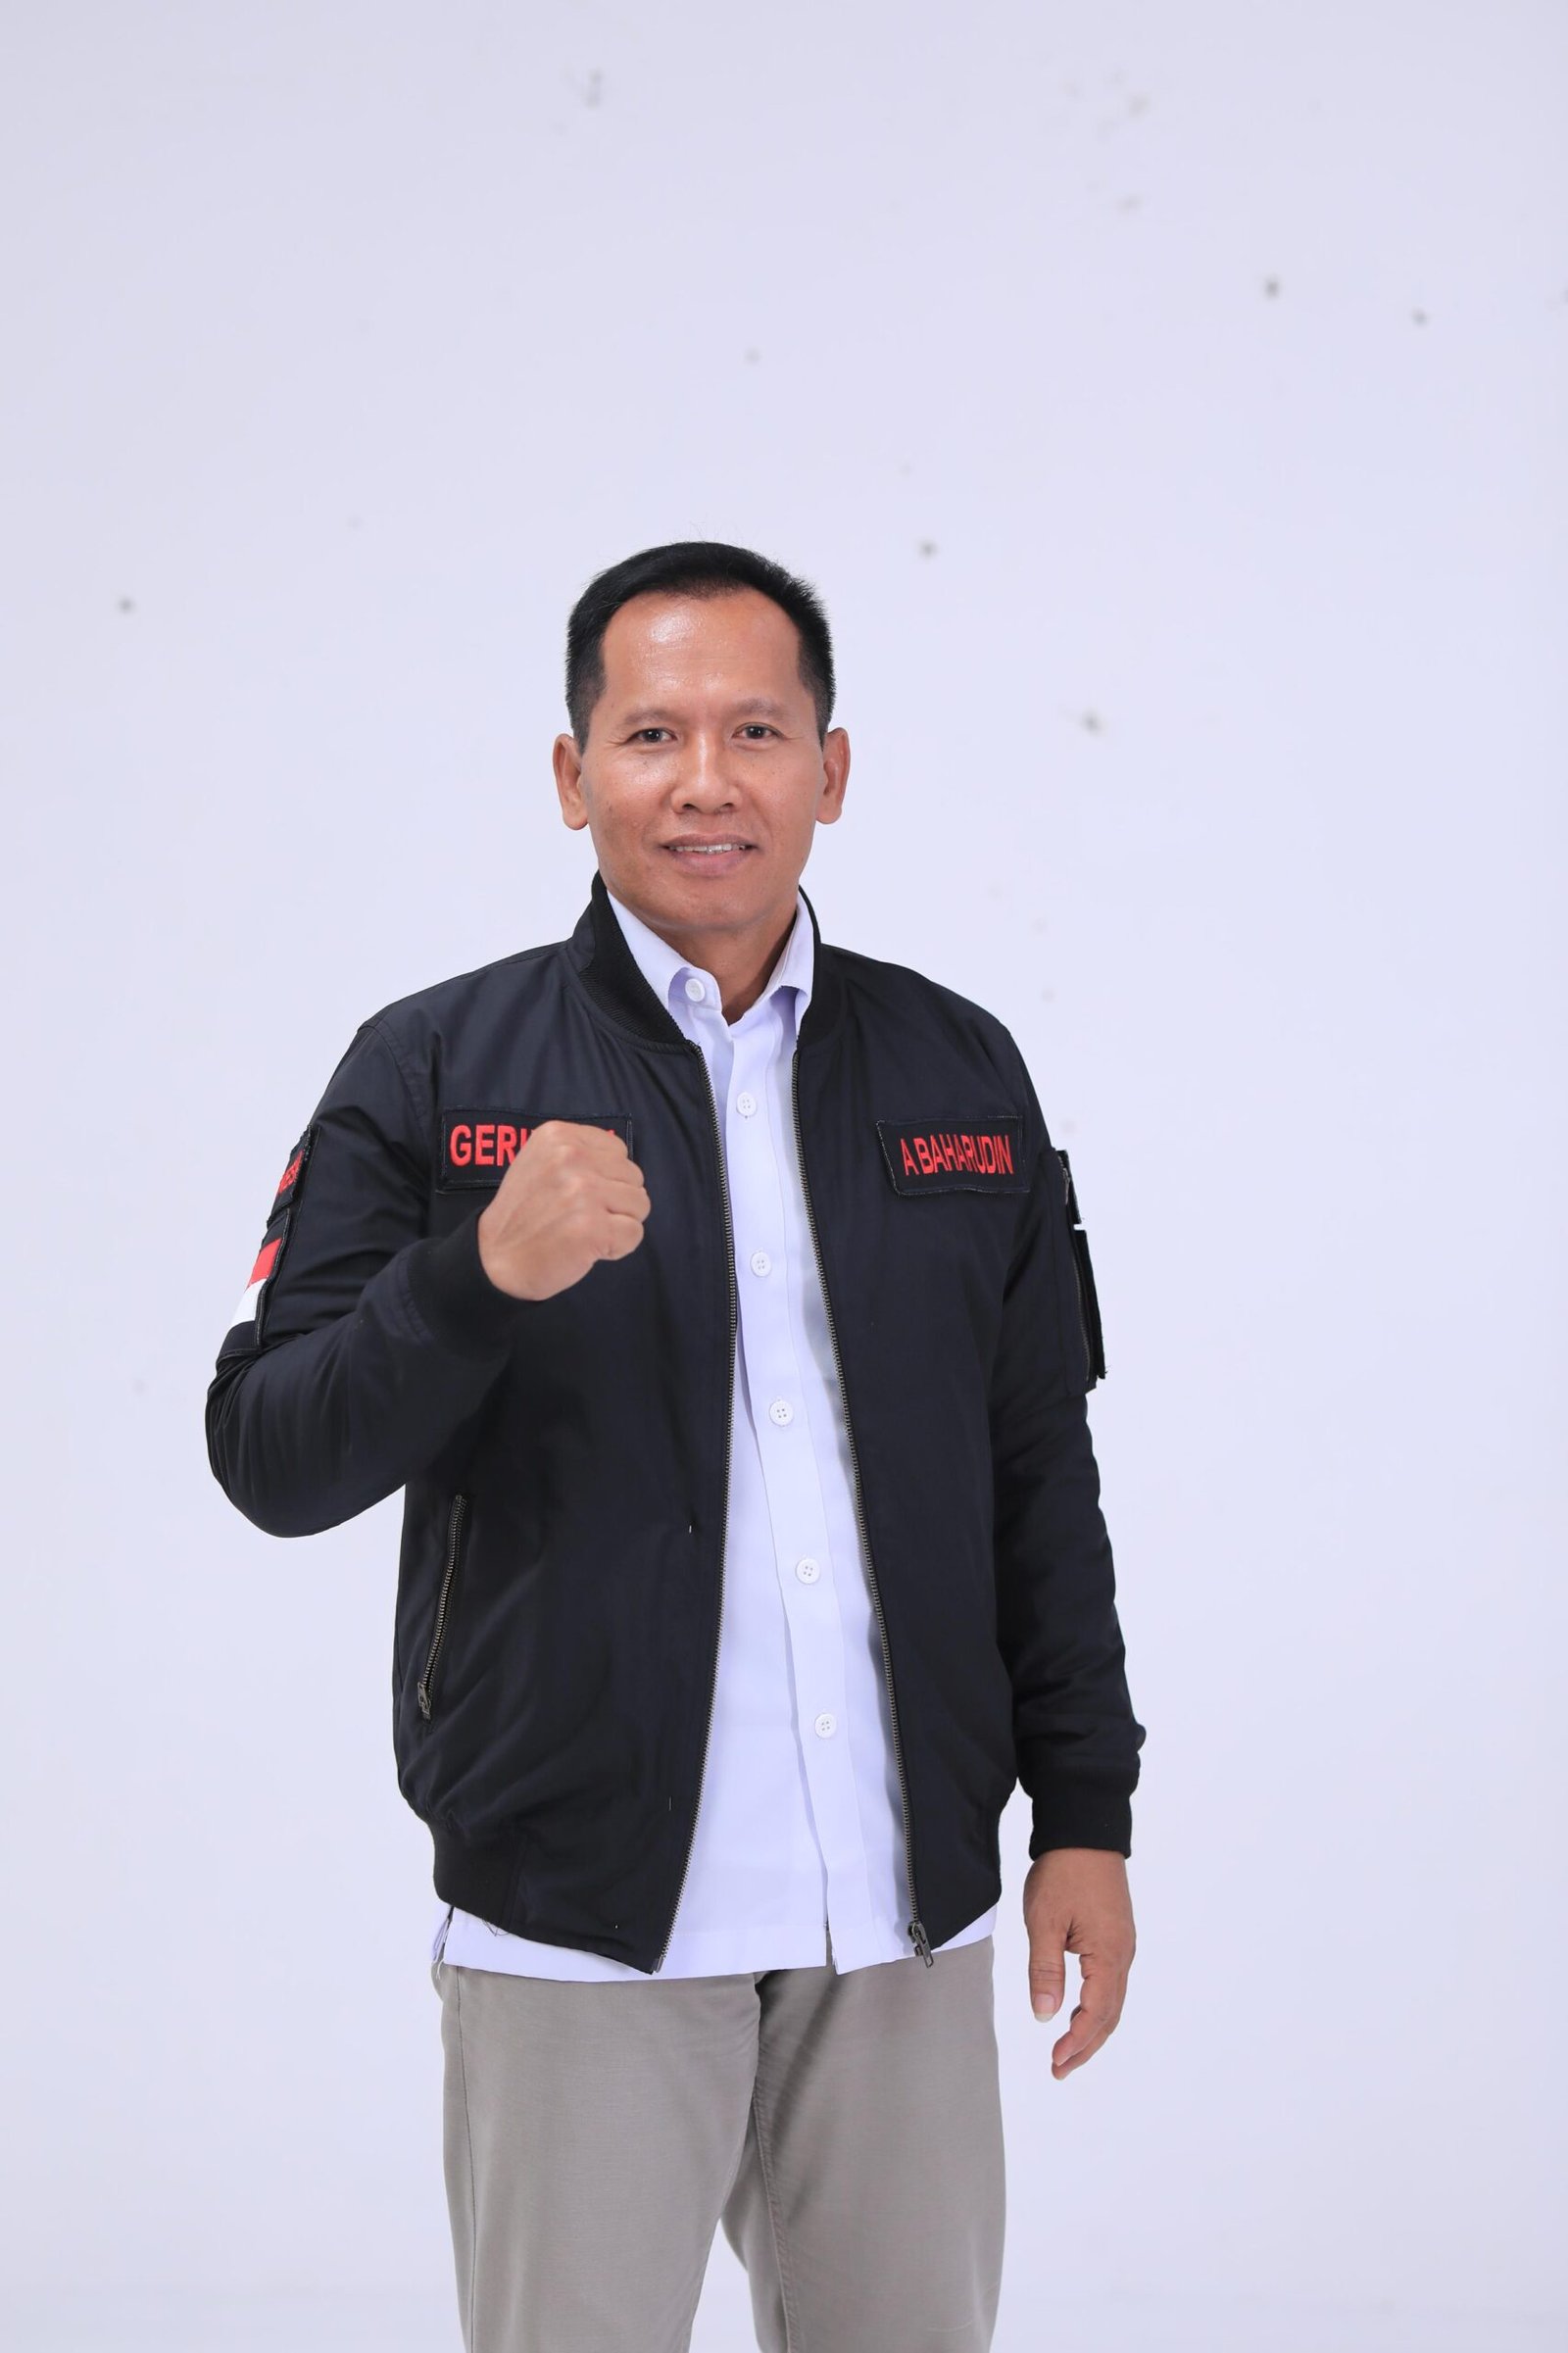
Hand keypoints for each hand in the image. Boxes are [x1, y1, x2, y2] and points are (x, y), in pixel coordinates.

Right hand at [476, 1120, 650, 1300]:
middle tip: (580, 1216)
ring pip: (640, 1204)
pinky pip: (634, 1233)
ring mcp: (583, 1191)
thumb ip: (580, 1153)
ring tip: (584, 1230)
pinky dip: (618, 1247)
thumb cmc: (524, 1214)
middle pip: (634, 1177)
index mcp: (558, 1135)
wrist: (495, 1259)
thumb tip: (623, 1163)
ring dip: (618, 1223)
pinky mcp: (593, 1227)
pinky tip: (588, 1248)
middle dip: (615, 1201)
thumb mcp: (540, 1162)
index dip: (606, 1178)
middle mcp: (571, 1157)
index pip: (619, 1151)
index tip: (577, 1195)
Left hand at [1023, 1848, 1135, 2078]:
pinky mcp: (1117, 1934)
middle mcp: (1123, 1954)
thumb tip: (1046, 2017)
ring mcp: (1123, 1944)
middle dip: (1086, 2046)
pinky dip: (1097, 2005)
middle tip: (1060, 2069)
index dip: (1077, 2043)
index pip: (1096, 2014)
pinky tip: (1078, 2010)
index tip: (1056, 2063)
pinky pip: (1111, 1982)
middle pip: (1110, 2015)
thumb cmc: (1064, 1871)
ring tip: (1067, 2049)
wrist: (1085, 1830)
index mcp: (1108, 1955)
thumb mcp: (1044, 1921)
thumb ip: (1045, 1970)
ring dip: (1092, 2028)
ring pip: (1113, 2000)